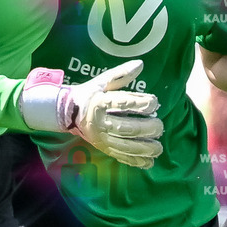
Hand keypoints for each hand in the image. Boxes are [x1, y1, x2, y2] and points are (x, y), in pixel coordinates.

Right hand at [19, 60, 163, 168]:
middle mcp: (100, 122)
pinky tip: (149, 162)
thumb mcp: (103, 81)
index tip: (155, 103)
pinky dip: (135, 161)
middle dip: (146, 129)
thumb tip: (141, 64)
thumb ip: (122, 73)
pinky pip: (120, 157)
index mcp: (100, 103)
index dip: (140, 103)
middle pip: (126, 128)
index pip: (122, 103)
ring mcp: (101, 138)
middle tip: (160, 126)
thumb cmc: (89, 94)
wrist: (66, 112)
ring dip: (144, 149)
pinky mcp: (102, 148)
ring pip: (125, 147)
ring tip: (159, 148)